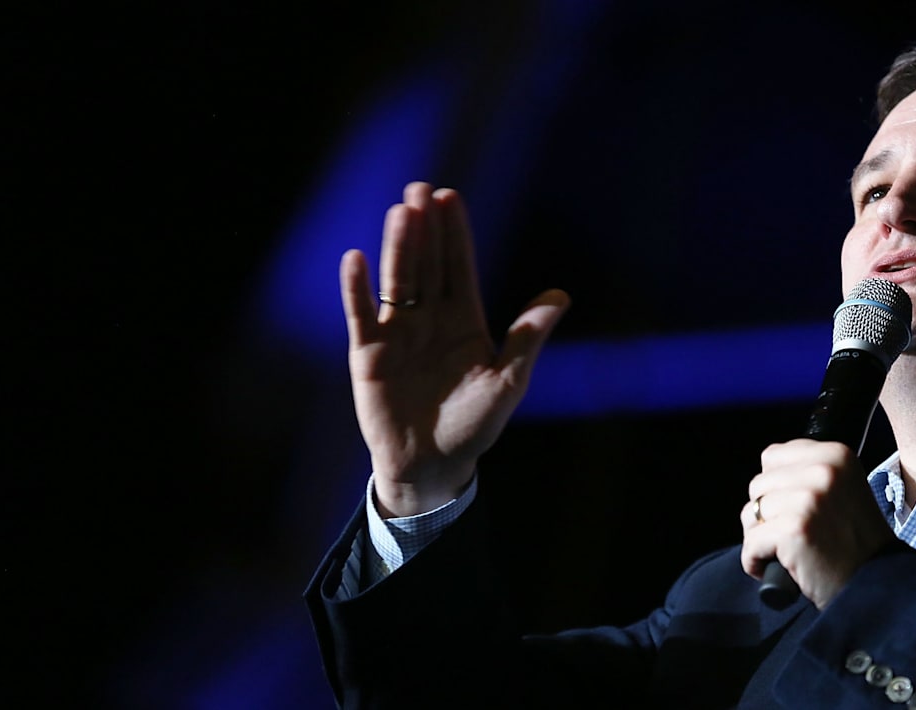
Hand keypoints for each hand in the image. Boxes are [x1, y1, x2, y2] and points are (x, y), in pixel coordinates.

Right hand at [340, 183, 568, 516]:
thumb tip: (560, 295)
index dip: (455, 234)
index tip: (452, 197)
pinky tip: (356, 258)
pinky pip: (361, 315)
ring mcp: (397, 333)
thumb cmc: (474, 425)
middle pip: (426, 264)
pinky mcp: (368, 354)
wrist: (433, 466)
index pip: (458, 267)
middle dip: (425, 228)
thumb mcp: (507, 381)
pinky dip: (356, 289)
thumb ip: (527, 337)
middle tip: (422, 189)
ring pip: (396, 280)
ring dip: (398, 247)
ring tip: (401, 212)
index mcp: (463, 320)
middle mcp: (428, 318)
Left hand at [740, 440, 892, 608]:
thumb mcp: (843, 488)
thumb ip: (809, 473)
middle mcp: (823, 470)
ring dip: (760, 538)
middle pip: (758, 485)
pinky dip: (755, 562)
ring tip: (786, 552)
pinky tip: (778, 568)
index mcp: (836, 454)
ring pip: (750, 513)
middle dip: (765, 513)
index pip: (772, 456)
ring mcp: (808, 499)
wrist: (877, 583)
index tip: (791, 508)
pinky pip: (751, 543)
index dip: (775, 487)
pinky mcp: (794, 530)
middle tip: (791, 535)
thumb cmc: (856, 542)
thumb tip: (766, 474)